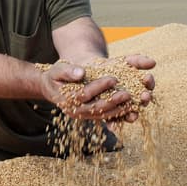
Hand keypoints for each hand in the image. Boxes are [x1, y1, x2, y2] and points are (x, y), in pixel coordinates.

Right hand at [39, 55, 155, 121]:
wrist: (54, 86)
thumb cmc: (55, 75)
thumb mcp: (58, 69)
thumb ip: (68, 71)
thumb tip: (81, 72)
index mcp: (67, 99)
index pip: (84, 94)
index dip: (99, 87)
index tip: (113, 79)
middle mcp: (76, 111)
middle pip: (96, 108)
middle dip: (112, 101)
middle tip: (127, 94)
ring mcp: (85, 115)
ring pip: (103, 114)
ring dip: (119, 110)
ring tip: (133, 102)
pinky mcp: (92, 115)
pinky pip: (107, 116)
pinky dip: (119, 113)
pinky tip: (131, 109)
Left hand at [112, 54, 155, 123]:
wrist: (89, 74)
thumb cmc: (110, 67)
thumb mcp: (123, 61)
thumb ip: (138, 61)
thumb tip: (154, 62)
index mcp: (140, 88)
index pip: (148, 86)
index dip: (149, 83)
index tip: (147, 77)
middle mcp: (133, 101)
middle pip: (142, 102)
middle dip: (144, 99)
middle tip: (145, 95)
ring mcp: (121, 109)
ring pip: (129, 114)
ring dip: (131, 115)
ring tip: (132, 114)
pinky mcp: (109, 116)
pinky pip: (113, 122)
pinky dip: (113, 125)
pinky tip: (112, 126)